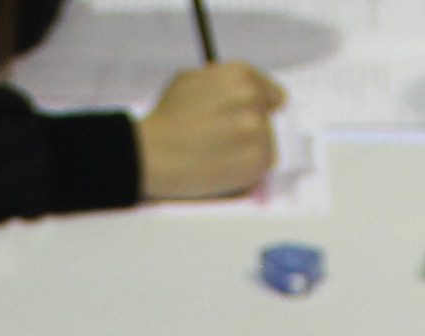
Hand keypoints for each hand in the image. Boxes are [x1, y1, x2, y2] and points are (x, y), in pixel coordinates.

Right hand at [138, 62, 285, 198]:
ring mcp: (258, 131)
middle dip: (250, 130)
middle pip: (269, 120)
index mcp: (240, 75)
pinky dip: (246, 171)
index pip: (273, 94)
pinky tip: (222, 167)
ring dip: (248, 151)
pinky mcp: (257, 161)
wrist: (152, 154)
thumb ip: (222, 82)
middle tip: (223, 139)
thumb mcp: (190, 79)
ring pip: (267, 144)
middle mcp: (253, 99)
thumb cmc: (166, 120)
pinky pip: (262, 168)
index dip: (258, 108)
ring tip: (219, 154)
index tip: (244, 119)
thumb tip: (239, 91)